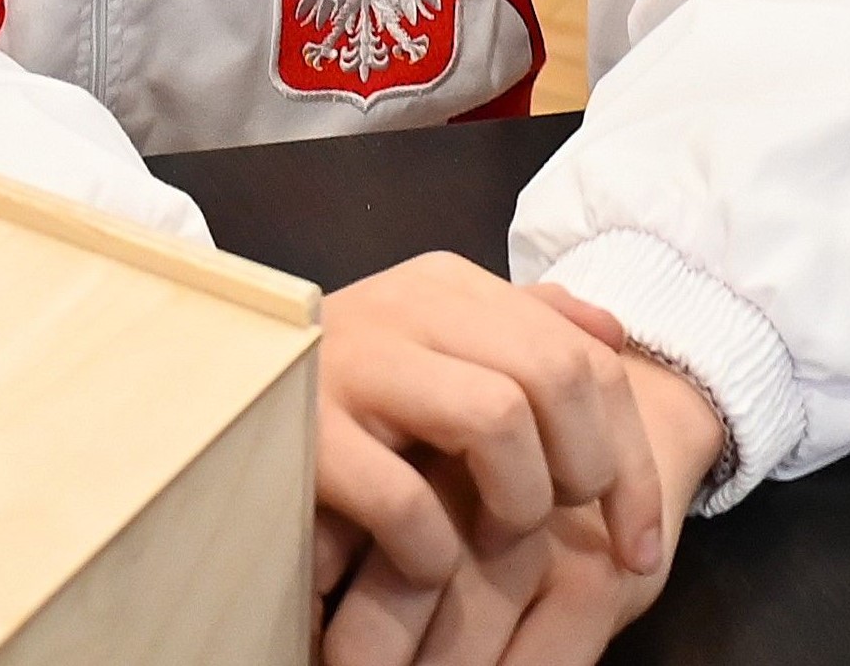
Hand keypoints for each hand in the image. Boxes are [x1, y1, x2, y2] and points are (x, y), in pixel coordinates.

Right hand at [314, 268, 716, 665]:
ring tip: (494, 538)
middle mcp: (407, 307)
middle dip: (588, 472)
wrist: (206, 385)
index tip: (643, 545)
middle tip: (562, 526)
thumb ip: (522, 328)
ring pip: (498, 419)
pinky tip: (427, 565)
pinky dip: (436, 550)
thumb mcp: (436, 339)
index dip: (633, 458)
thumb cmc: (345, 384)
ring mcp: (354, 366)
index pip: (586, 354)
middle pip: (556, 374)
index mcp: (449, 284)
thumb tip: (610, 332)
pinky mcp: (306, 436)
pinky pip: (409, 501)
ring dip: (518, 503)